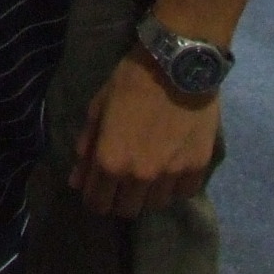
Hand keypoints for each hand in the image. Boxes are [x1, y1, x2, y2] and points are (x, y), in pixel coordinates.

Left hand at [71, 53, 219, 217]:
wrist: (176, 63)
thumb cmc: (131, 80)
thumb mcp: (99, 107)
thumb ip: (86, 147)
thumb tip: (76, 181)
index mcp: (110, 161)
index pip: (97, 203)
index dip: (94, 197)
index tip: (98, 186)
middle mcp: (140, 176)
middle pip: (127, 210)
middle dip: (120, 198)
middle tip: (123, 178)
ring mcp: (171, 174)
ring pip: (155, 204)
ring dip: (149, 192)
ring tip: (150, 170)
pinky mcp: (197, 167)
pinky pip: (183, 192)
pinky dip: (175, 184)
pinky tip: (172, 165)